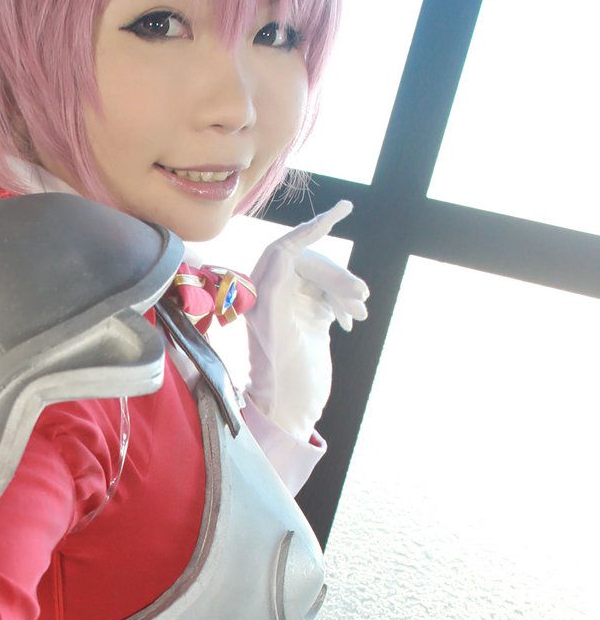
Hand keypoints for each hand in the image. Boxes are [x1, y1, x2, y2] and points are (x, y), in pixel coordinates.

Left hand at [245, 202, 368, 441]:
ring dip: (345, 289)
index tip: (343, 210)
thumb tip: (283, 252)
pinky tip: (353, 321)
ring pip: (325, 278)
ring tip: (360, 312)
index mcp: (260, 293)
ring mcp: (293, 306)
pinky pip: (332, 294)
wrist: (291, 409)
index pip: (285, 247)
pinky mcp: (310, 318)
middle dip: (337, 275)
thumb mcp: (276, 333)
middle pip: (312, 263)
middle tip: (360, 296)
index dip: (312, 226)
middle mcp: (273, 295)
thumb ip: (275, 291)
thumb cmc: (281, 378)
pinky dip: (346, 303)